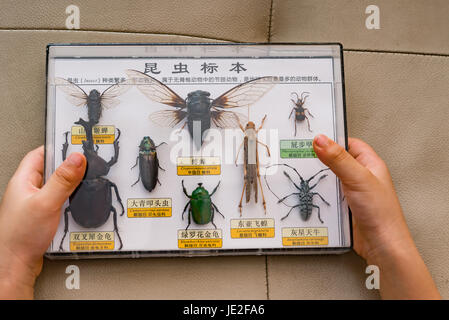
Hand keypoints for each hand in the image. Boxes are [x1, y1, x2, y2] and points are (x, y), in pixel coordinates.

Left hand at [0, 146, 85, 298]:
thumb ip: (63, 180)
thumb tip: (76, 159)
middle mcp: (27, 190)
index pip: (40, 154)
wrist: (14, 265)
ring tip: (81, 185)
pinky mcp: (41, 217)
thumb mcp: (46, 202)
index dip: (57, 147)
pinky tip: (74, 206)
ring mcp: (34, 204)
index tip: (73, 144)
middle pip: (51, 170)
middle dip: (68, 168)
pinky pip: (58, 202)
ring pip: (56, 187)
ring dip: (69, 187)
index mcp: (23, 180)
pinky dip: (69, 202)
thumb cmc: (20, 236)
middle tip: (83, 165)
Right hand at [313, 134, 439, 298]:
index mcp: (369, 164)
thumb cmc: (381, 213)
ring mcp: (351, 192)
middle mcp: (360, 176)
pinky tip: (311, 196)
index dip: (333, 140)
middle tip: (302, 157)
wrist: (381, 245)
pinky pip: (326, 196)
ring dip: (318, 181)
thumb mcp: (358, 178)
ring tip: (303, 177)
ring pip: (329, 180)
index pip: (349, 143)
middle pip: (335, 161)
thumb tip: (321, 140)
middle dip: (320, 161)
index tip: (314, 139)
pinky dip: (318, 196)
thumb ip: (338, 158)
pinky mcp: (343, 207)